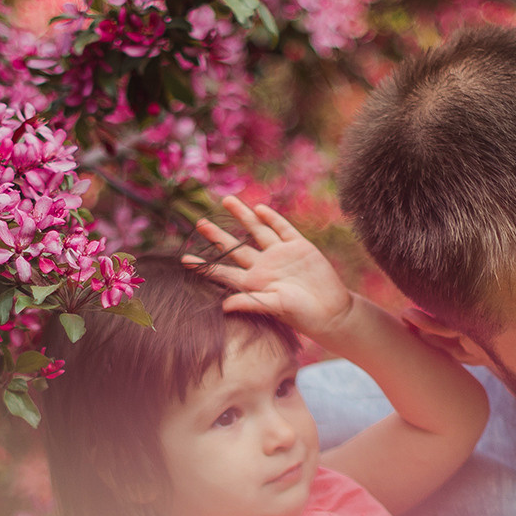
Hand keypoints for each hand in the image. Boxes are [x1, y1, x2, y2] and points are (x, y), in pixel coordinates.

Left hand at [187, 197, 355, 339]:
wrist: (331, 311)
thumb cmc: (301, 315)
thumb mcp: (274, 308)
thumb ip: (250, 303)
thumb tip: (223, 306)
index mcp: (253, 282)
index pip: (223, 272)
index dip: (204, 266)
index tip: (184, 259)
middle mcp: (264, 266)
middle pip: (236, 246)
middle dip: (218, 235)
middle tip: (199, 223)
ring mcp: (281, 254)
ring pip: (257, 230)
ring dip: (242, 216)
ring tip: (226, 201)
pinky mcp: (299, 246)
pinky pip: (282, 228)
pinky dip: (271, 218)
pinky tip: (259, 208)